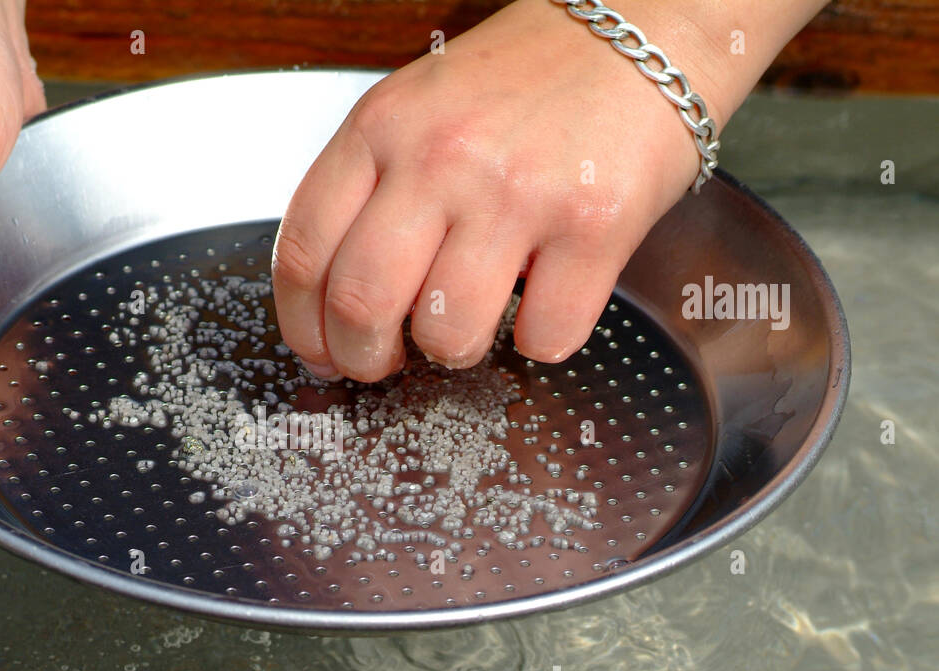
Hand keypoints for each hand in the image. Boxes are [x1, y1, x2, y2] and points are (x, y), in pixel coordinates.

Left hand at [271, 0, 735, 380]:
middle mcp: (441, 159)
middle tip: (382, 364)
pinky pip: (544, 336)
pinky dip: (538, 342)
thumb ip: (369, 186)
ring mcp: (518, 193)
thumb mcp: (417, 107)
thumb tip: (334, 298)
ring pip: (449, 334)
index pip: (304, 252)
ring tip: (470, 327)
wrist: (642, 32)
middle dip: (364, 359)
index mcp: (382, 129)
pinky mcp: (595, 226)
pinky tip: (543, 305)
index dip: (302, 326)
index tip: (320, 350)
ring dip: (454, 353)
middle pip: (363, 304)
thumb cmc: (525, 79)